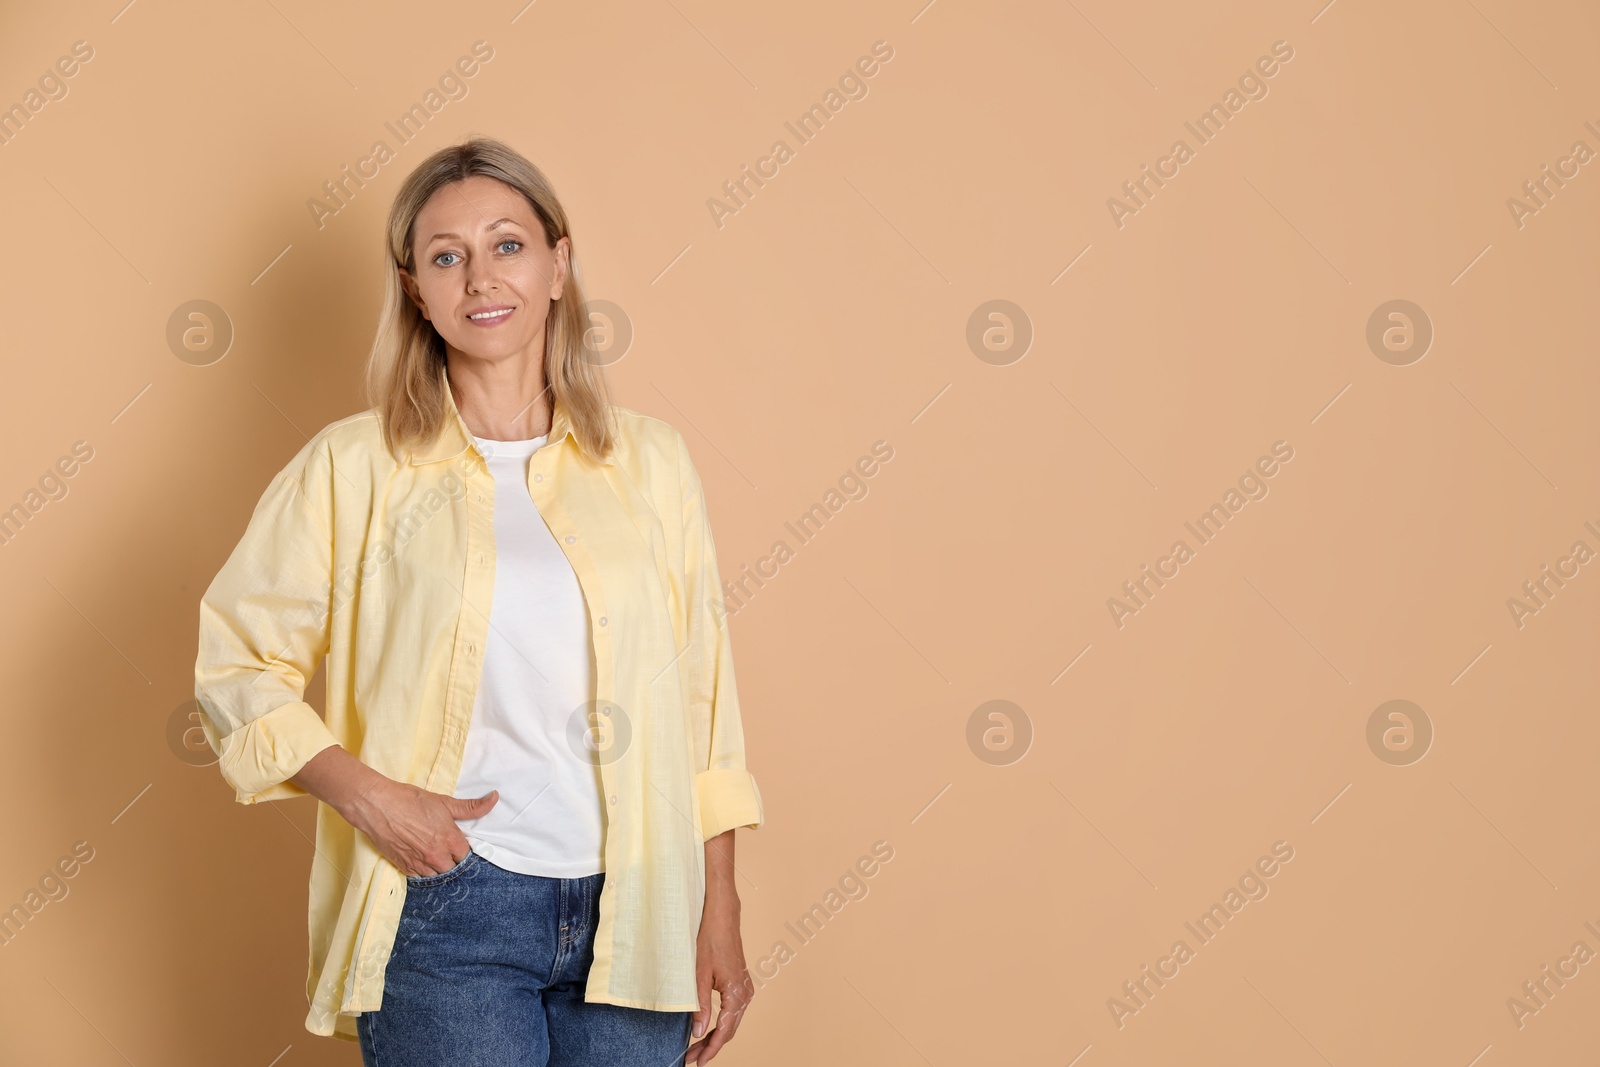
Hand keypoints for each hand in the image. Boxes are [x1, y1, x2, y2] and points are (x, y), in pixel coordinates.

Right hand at [347, 776, 498, 877]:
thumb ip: (471, 807)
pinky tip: (421, 861)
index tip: (459, 844)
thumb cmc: (410, 801)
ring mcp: (419, 864)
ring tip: (434, 856)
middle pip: (453, 868)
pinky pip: (419, 878)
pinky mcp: (404, 867)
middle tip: (446, 850)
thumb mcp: (444, 802)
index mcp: (450, 840)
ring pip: (437, 876)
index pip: (467, 855)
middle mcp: (436, 856)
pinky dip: (423, 872)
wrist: (377, 806)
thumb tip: (494, 799)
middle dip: (452, 860)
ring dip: (438, 868)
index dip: (464, 850)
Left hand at [687, 893, 753, 1064]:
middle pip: (730, 1030)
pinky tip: (708, 1029)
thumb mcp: (698, 975)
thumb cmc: (710, 940)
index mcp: (737, 994)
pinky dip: (721, 1024)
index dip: (711, 1050)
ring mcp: (745, 989)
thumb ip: (700, 1006)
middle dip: (711, 1046)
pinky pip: (733, 1011)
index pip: (724, 1032)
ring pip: (732, 1022)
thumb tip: (698, 1032)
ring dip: (716, 1036)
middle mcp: (745, 994)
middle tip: (692, 1058)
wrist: (722, 917)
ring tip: (697, 1047)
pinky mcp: (741, 984)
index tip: (697, 1062)